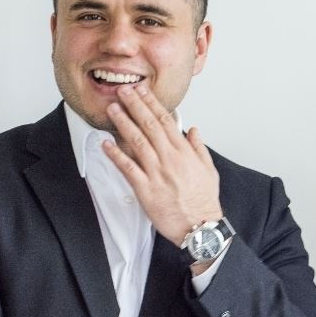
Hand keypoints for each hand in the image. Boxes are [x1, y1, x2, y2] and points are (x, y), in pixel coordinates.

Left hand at [102, 84, 221, 246]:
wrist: (199, 226)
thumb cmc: (204, 201)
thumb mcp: (209, 170)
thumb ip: (199, 148)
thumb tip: (193, 130)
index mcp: (184, 153)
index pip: (166, 120)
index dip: (152, 103)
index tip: (142, 90)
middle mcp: (170, 159)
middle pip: (149, 126)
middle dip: (135, 106)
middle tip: (123, 91)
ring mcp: (157, 174)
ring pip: (137, 142)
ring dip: (123, 124)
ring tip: (113, 109)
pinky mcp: (145, 190)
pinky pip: (128, 169)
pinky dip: (116, 155)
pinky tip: (106, 144)